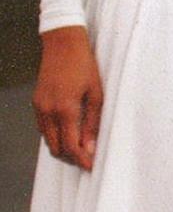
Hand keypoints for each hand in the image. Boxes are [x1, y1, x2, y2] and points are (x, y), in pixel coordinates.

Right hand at [33, 25, 103, 169]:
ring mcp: (40, 106)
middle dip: (71, 158)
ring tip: (80, 147)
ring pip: (48, 139)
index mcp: (66, 110)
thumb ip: (92, 123)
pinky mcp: (37, 102)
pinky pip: (43, 127)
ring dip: (62, 147)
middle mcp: (48, 111)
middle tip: (87, 159)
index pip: (70, 147)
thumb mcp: (97, 94)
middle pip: (56, 148)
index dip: (81, 160)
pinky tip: (68, 132)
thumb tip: (90, 148)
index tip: (91, 168)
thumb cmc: (85, 66)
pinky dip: (54, 135)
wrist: (63, 43)